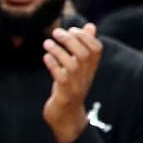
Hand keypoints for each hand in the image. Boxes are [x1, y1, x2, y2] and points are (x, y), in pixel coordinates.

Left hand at [42, 23, 101, 142]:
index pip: (97, 49)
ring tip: (46, 43)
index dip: (86, 36)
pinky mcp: (65, 94)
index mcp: (90, 69)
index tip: (72, 29)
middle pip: (84, 54)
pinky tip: (45, 57)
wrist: (66, 117)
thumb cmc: (70, 86)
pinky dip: (53, 64)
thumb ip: (84, 46)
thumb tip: (91, 26)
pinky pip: (60, 77)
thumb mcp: (78, 67)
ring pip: (72, 64)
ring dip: (58, 50)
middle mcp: (86, 76)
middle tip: (56, 32)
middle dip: (70, 40)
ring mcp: (76, 86)